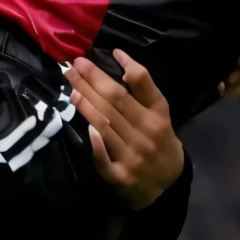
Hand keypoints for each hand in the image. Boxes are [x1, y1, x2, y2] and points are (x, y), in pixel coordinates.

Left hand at [67, 52, 183, 208]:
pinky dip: (96, 144)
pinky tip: (86, 127)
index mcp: (158, 116)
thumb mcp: (160, 115)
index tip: (106, 53)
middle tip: (75, 65)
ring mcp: (133, 156)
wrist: (168, 187)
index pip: (142, 87)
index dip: (125, 68)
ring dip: (87, 105)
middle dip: (93, 81)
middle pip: (116, 102)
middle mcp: (147, 134)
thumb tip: (120, 63)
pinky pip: (104, 160)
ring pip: (106, 126)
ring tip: (72, 87)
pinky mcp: (121, 177)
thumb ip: (144, 92)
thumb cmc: (160, 143)